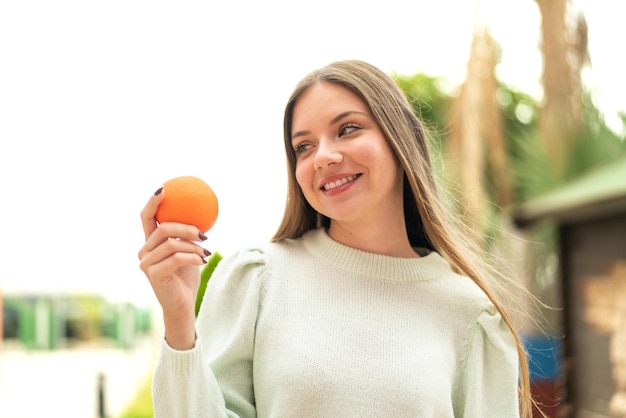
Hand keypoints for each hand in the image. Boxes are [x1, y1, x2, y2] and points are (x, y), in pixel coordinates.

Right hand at [138, 187, 208, 348]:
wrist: (183, 306)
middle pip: (162, 229)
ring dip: (193, 246)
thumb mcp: (189, 253)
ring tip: (205, 253)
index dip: (152, 202)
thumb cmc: (186, 279)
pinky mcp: (153, 274)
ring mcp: (146, 263)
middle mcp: (144, 252)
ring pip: (171, 243)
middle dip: (185, 228)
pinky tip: (202, 261)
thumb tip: (203, 216)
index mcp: (150, 243)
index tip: (164, 189)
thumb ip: (188, 237)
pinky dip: (192, 257)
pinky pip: (176, 257)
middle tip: (204, 234)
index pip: (146, 218)